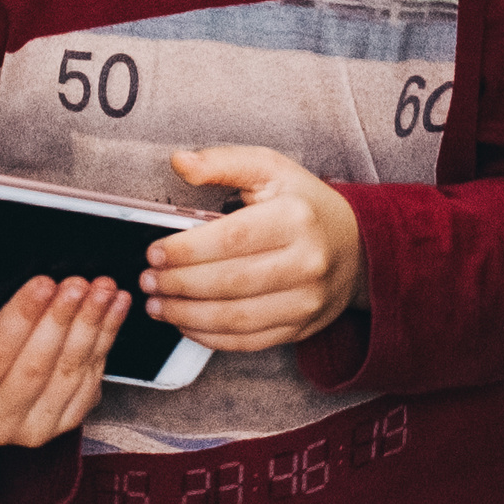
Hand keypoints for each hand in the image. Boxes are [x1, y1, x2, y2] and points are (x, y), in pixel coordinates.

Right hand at [0, 275, 130, 446]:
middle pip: (36, 365)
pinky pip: (91, 377)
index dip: (21, 316)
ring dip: (91, 325)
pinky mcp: (67, 423)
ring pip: (69, 370)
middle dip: (60, 319)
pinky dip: (106, 339)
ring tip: (102, 291)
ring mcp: (36, 426)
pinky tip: (114, 310)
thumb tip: (42, 287)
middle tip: (77, 285)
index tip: (43, 283)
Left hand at [139, 146, 365, 350]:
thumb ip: (221, 162)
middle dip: (179, 284)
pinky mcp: (301, 328)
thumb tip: (179, 162)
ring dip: (188, 315)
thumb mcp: (268, 169)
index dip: (187, 250)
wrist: (355, 247)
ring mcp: (307, 301)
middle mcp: (307, 262)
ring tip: (157, 305)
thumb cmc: (302, 204)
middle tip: (148, 280)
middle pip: (230, 282)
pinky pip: (249, 341)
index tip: (155, 252)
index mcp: (296, 218)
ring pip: (237, 318)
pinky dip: (211, 337)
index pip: (232, 239)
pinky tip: (185, 323)